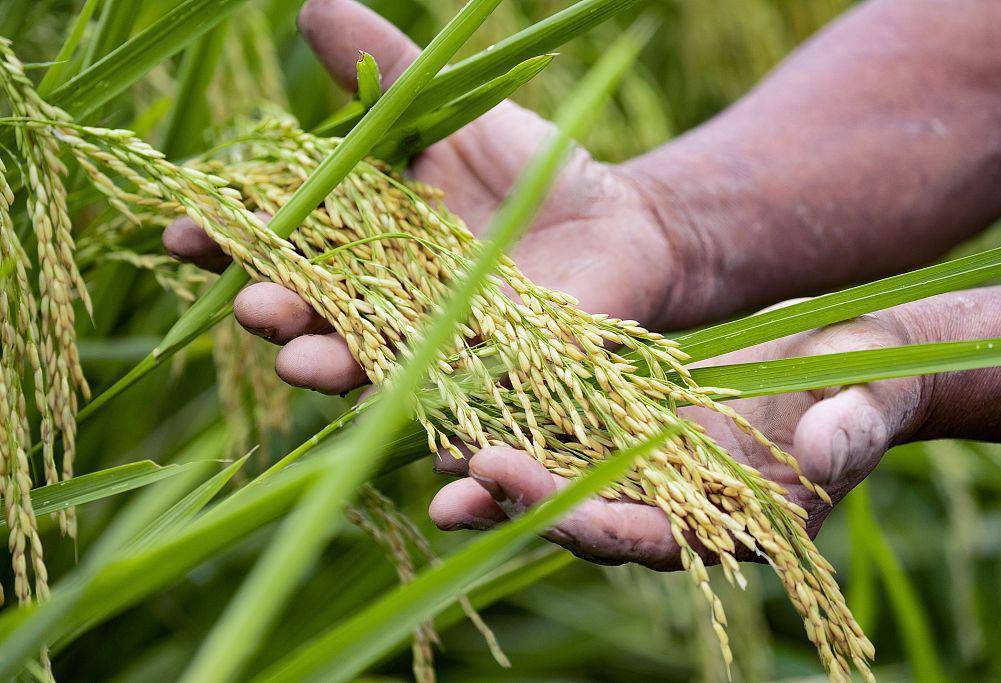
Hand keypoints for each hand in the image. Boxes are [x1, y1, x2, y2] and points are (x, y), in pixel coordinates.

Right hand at [163, 0, 705, 393]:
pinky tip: (436, 437)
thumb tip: (312, 4)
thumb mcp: (454, 112)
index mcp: (357, 241)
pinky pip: (467, 405)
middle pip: (313, 314)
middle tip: (252, 303)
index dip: (227, 241)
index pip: (276, 244)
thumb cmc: (526, 168)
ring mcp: (434, 346)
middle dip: (277, 311)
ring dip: (335, 368)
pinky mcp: (495, 379)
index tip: (183, 231)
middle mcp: (380, 303)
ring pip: (372, 366)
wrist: (618, 221)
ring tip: (303, 364)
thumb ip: (385, 74)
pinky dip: (450, 421)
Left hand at [429, 307, 929, 569]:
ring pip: (563, 482)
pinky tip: (466, 410)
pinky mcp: (631, 431)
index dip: (585, 521)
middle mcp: (677, 510)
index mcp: (730, 525)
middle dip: (521, 504)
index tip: (523, 488)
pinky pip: (567, 436)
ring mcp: (650, 473)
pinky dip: (522, 427)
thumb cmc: (866, 386)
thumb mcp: (865, 402)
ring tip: (435, 458)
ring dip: (499, 476)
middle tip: (453, 485)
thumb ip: (851, 431)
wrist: (848, 361)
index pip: (646, 539)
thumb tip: (824, 447)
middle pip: (585, 519)